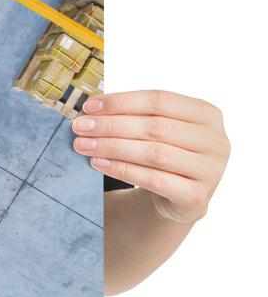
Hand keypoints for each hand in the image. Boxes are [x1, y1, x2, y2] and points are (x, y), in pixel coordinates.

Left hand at [71, 89, 229, 221]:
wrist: (181, 196)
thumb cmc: (164, 153)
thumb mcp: (158, 130)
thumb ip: (134, 117)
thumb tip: (90, 111)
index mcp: (207, 113)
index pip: (160, 100)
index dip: (122, 102)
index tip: (89, 107)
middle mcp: (216, 140)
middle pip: (156, 127)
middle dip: (112, 125)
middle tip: (79, 127)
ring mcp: (211, 170)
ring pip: (154, 153)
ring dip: (112, 147)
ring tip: (83, 145)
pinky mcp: (197, 196)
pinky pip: (153, 179)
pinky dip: (122, 169)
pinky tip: (98, 163)